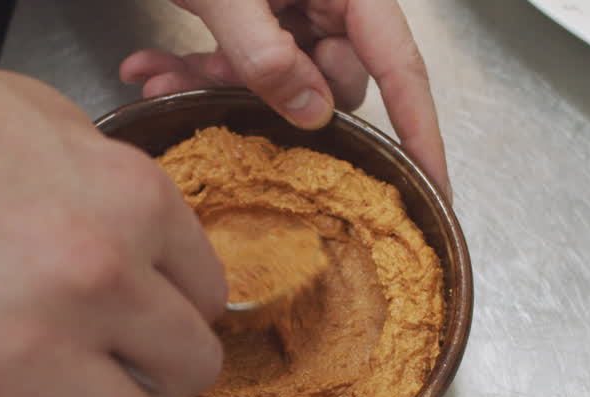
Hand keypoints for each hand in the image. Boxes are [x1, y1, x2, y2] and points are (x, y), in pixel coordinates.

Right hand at [0, 43, 224, 396]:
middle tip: (92, 358)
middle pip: (192, 374)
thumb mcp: (42, 115)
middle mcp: (101, 279)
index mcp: (132, 200)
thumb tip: (145, 241)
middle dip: (147, 373)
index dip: (167, 308)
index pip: (209, 295)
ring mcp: (32, 355)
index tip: (130, 315)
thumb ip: (112, 179)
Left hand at [120, 0, 449, 198]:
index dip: (421, 131)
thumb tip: (312, 115)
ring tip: (162, 76)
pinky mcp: (257, 7)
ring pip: (279, 77)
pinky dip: (201, 67)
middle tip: (219, 84)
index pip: (402, 68)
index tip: (433, 185)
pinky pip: (245, 57)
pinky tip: (156, 68)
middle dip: (275, 98)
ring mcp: (293, 2)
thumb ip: (267, 57)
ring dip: (219, 84)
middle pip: (332, 79)